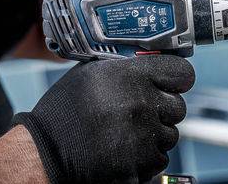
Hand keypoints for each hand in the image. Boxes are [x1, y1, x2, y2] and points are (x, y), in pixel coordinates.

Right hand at [13, 55, 195, 183]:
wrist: (46, 151)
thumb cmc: (63, 112)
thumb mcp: (90, 73)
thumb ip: (124, 67)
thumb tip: (149, 62)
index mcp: (129, 76)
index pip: (180, 72)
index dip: (177, 78)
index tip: (173, 82)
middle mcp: (141, 104)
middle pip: (178, 106)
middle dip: (162, 110)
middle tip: (139, 112)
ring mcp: (142, 136)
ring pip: (170, 135)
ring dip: (154, 134)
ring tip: (126, 132)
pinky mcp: (140, 164)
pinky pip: (158, 159)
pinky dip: (146, 157)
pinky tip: (124, 150)